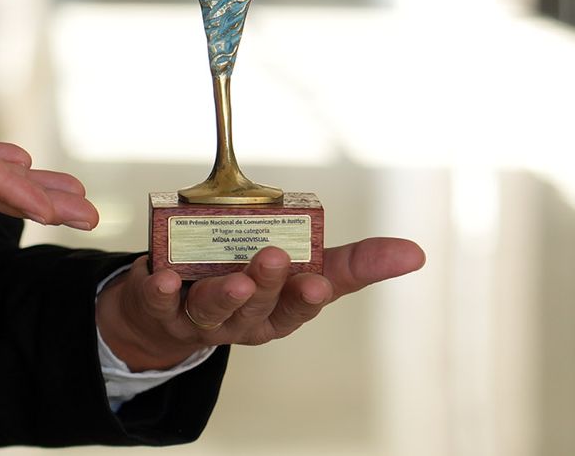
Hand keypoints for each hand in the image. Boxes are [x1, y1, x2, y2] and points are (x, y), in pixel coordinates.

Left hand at [96, 238, 425, 370]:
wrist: (170, 304)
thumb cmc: (251, 280)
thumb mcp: (306, 270)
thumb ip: (356, 262)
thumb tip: (417, 253)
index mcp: (281, 311)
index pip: (299, 309)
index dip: (307, 298)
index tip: (318, 283)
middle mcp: (242, 321)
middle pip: (256, 309)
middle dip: (266, 285)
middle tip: (273, 257)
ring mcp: (199, 318)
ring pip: (212, 312)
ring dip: (222, 295)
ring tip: (231, 277)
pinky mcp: (159, 308)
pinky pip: (158, 303)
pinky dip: (159, 290)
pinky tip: (163, 276)